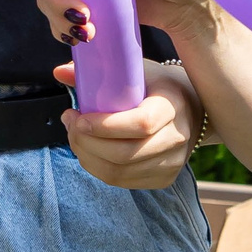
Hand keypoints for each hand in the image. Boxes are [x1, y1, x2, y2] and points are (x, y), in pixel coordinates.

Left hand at [56, 58, 201, 189]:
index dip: (105, 126)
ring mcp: (172, 163)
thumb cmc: (157, 84)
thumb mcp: (136, 70)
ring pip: (119, 172)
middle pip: (125, 154)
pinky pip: (123, 181)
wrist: (192, 107)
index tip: (78, 117)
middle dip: (87, 143)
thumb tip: (59, 72)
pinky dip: (98, 168)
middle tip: (70, 124)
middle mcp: (177, 139)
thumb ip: (100, 72)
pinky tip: (89, 151)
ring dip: (88, 157)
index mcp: (172, 106)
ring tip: (75, 136)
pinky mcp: (164, 178)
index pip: (141, 124)